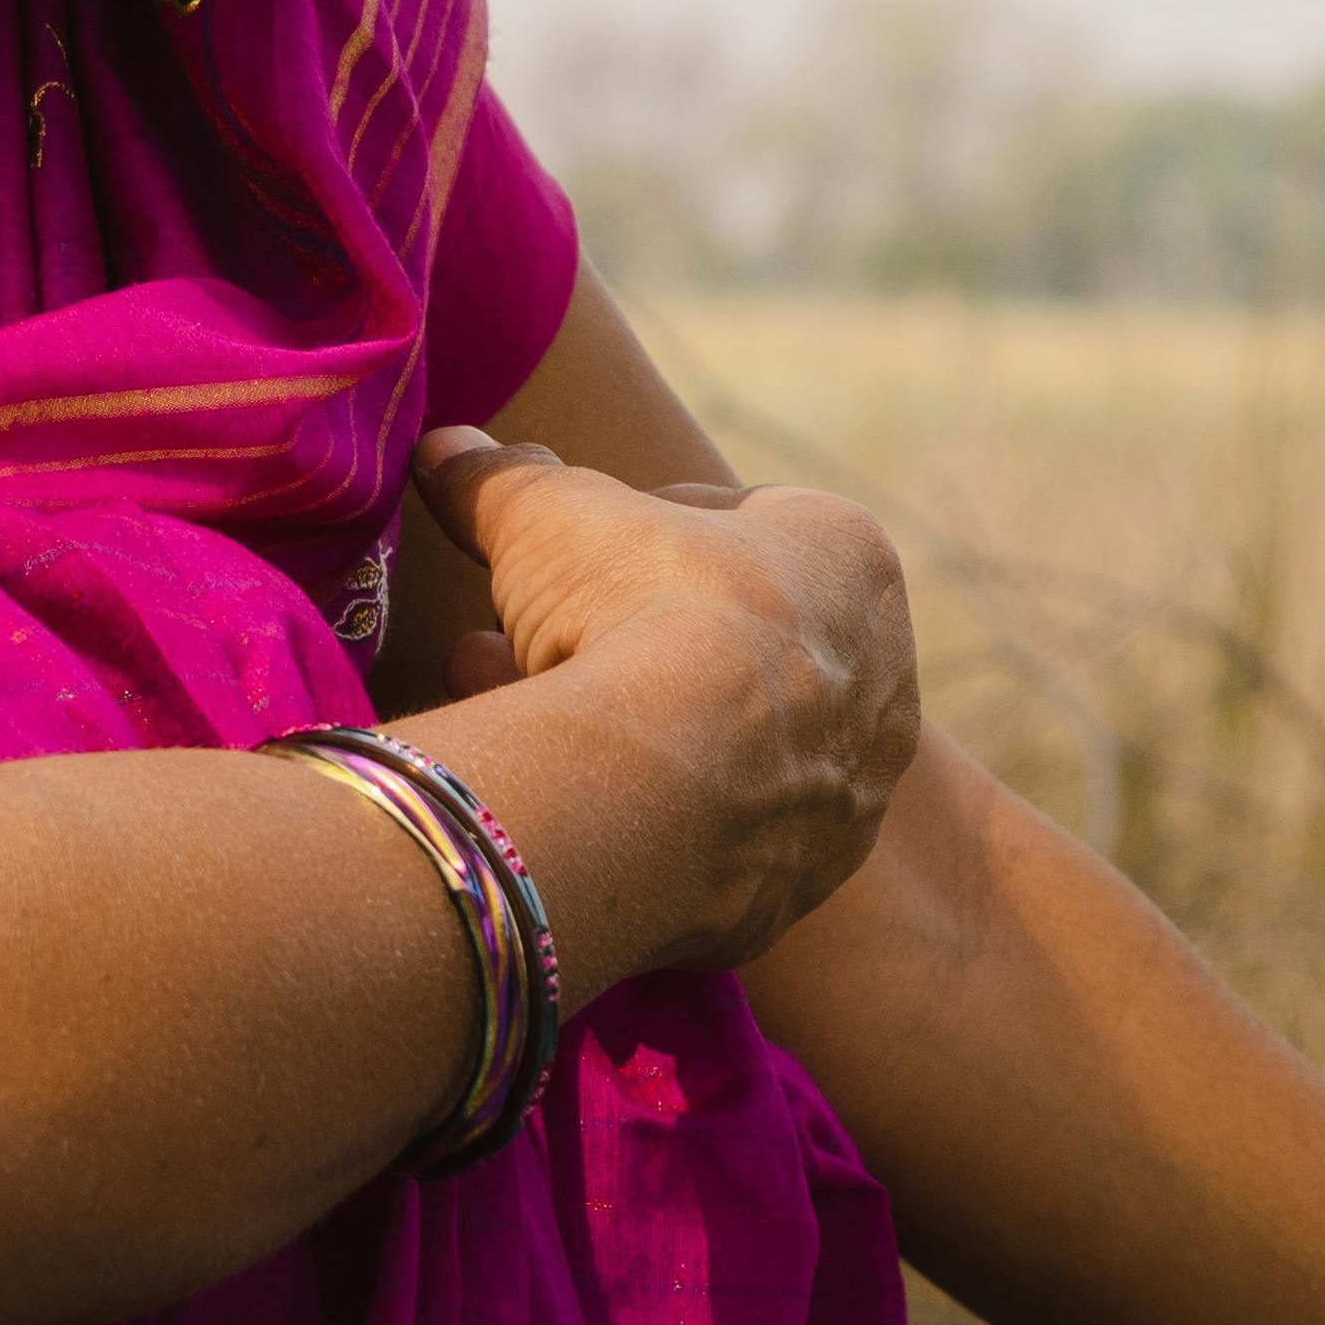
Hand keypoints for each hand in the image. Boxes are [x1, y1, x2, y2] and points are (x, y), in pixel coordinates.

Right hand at [406, 427, 918, 968]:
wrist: (677, 777)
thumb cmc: (638, 607)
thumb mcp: (546, 515)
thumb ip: (502, 480)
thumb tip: (445, 448)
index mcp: (849, 557)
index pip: (751, 520)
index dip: (651, 525)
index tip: (580, 547)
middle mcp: (880, 670)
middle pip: (733, 637)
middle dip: (625, 630)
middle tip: (533, 633)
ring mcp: (852, 786)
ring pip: (724, 736)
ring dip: (627, 715)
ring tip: (512, 699)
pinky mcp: (808, 877)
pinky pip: (716, 828)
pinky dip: (646, 802)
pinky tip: (564, 787)